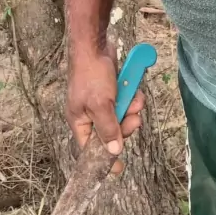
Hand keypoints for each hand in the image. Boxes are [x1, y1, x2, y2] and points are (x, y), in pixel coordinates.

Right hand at [66, 41, 144, 173]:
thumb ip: (108, 129)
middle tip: (134, 119)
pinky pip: (126, 101)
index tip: (119, 169)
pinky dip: (132, 97)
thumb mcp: (100, 105)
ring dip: (132, 108)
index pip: (91, 147)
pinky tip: (134, 89)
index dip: (104, 158)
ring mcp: (102, 101)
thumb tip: (114, 151)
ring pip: (122, 116)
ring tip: (135, 99)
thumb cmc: (91, 74)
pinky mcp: (112, 90)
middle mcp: (90, 113)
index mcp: (80, 121)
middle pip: (112, 132)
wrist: (95, 45)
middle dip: (126, 125)